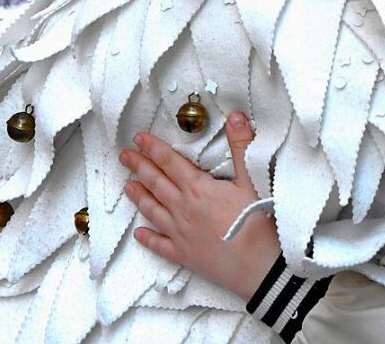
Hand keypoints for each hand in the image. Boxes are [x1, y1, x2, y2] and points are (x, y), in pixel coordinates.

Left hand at [119, 111, 280, 300]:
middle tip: (125, 155)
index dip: (154, 148)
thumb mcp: (253, 179)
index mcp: (198, 189)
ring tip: (128, 186)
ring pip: (153, 211)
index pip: (171, 162)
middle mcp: (183, 209)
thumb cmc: (258, 222)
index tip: (139, 138)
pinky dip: (148, 238)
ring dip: (139, 197)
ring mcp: (181, 233)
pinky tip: (140, 233)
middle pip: (157, 183)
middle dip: (140, 167)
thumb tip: (235, 117)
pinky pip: (160, 245)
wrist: (259, 266)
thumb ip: (242, 146)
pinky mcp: (185, 255)